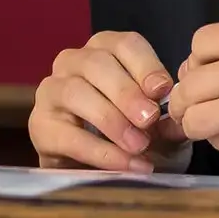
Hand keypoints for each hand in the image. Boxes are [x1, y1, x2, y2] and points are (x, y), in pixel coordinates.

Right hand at [29, 31, 190, 172]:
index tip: (163, 90)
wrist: (106, 173)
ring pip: (75, 92)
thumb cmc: (135, 135)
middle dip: (126, 92)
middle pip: (97, 64)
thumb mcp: (161, 125)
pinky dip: (100, 151)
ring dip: (110, 119)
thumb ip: (171, 118)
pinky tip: (125, 164)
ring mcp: (51, 91)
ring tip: (138, 145)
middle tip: (149, 119)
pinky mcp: (40, 125)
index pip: (125, 44)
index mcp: (106, 50)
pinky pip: (68, 135)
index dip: (145, 65)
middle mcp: (73, 62)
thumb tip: (178, 116)